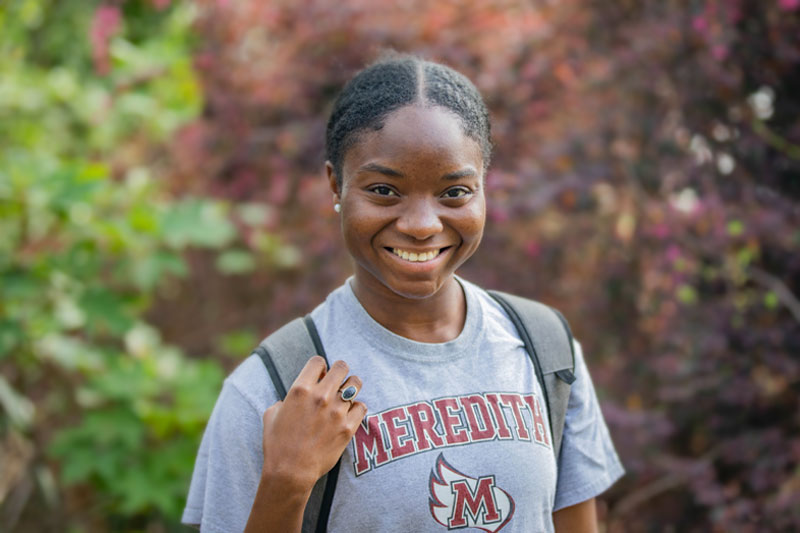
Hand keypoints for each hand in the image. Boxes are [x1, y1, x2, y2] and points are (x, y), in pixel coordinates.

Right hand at [260, 356, 366, 493]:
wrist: (290, 472)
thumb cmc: (277, 445)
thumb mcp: (271, 415)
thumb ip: (284, 400)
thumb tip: (290, 398)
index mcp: (299, 389)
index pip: (318, 361)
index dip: (320, 366)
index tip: (320, 376)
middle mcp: (320, 396)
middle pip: (342, 367)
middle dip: (339, 372)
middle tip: (336, 382)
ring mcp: (336, 411)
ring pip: (356, 384)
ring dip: (351, 387)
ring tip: (346, 396)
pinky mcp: (348, 427)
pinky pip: (362, 407)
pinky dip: (356, 409)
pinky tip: (348, 415)